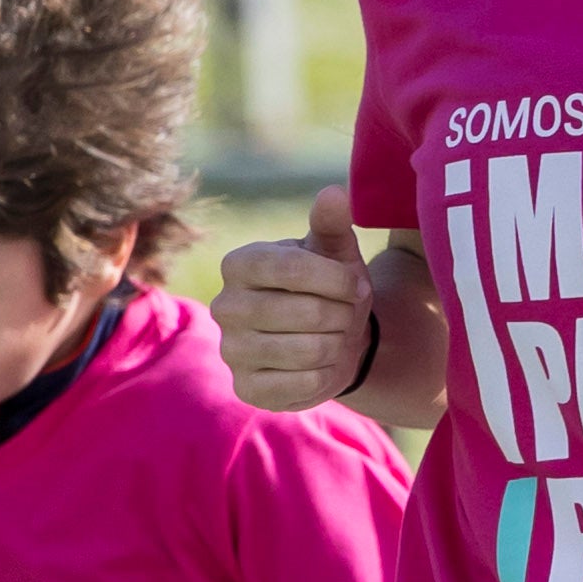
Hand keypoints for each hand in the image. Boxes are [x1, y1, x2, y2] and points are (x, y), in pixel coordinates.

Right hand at [216, 188, 376, 412]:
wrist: (332, 338)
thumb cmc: (330, 287)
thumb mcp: (336, 252)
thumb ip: (332, 223)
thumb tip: (334, 193)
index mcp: (240, 263)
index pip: (289, 267)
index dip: (336, 280)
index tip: (358, 285)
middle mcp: (225, 305)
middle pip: (304, 313)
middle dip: (343, 315)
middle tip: (347, 314)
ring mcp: (231, 350)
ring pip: (305, 351)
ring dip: (337, 345)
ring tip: (335, 336)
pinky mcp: (245, 388)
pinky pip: (300, 386)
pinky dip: (325, 376)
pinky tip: (322, 364)